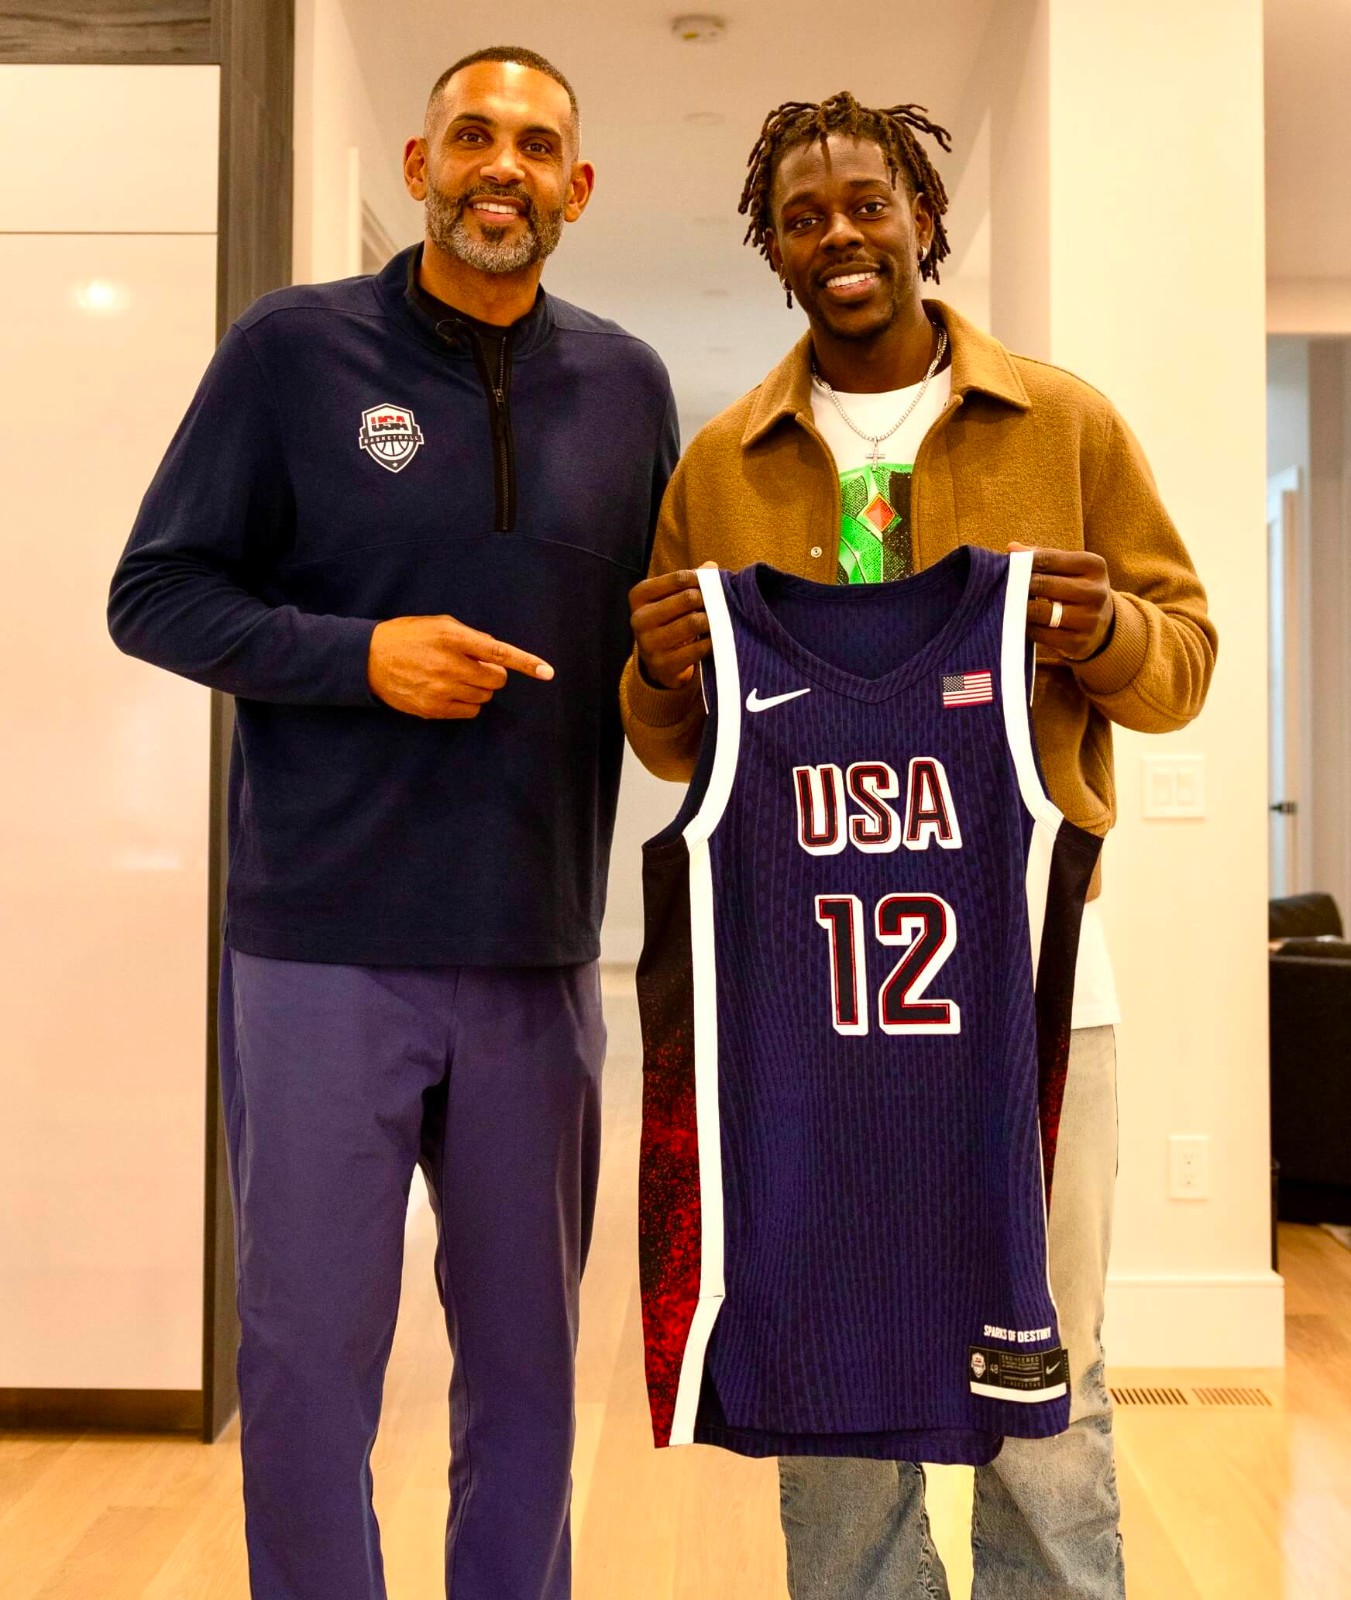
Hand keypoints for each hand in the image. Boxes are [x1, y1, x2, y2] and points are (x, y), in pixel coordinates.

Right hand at [368, 615, 552, 718]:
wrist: (367, 659)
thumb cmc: (407, 637)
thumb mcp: (439, 624)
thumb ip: (471, 637)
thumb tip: (496, 653)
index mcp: (452, 637)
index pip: (498, 652)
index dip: (525, 662)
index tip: (547, 672)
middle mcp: (449, 664)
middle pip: (496, 680)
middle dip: (492, 674)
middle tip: (474, 667)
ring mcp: (441, 689)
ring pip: (484, 697)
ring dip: (478, 688)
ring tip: (454, 677)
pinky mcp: (433, 709)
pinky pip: (470, 712)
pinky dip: (467, 703)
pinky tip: (449, 692)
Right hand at [629, 566, 716, 689]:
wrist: (658, 662)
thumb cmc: (669, 621)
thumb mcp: (671, 598)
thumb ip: (689, 581)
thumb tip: (711, 566)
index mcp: (639, 596)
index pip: (679, 578)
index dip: (701, 579)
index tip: (714, 583)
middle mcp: (639, 618)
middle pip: (688, 598)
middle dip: (709, 599)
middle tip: (721, 602)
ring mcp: (649, 643)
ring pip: (693, 622)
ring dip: (712, 620)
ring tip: (721, 619)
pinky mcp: (663, 664)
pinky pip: (697, 648)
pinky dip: (711, 642)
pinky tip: (715, 639)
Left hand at [1008, 543, 1114, 661]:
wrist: (1103, 625)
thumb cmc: (1076, 588)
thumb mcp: (1068, 568)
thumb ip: (1042, 556)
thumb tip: (1012, 548)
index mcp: (1094, 566)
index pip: (1050, 559)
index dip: (1025, 562)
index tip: (1009, 565)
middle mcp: (1096, 592)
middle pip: (1044, 584)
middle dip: (1020, 585)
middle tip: (1003, 587)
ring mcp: (1089, 619)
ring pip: (1042, 611)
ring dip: (1020, 608)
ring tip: (1007, 604)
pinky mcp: (1078, 643)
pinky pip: (1041, 634)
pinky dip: (1026, 628)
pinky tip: (1019, 623)